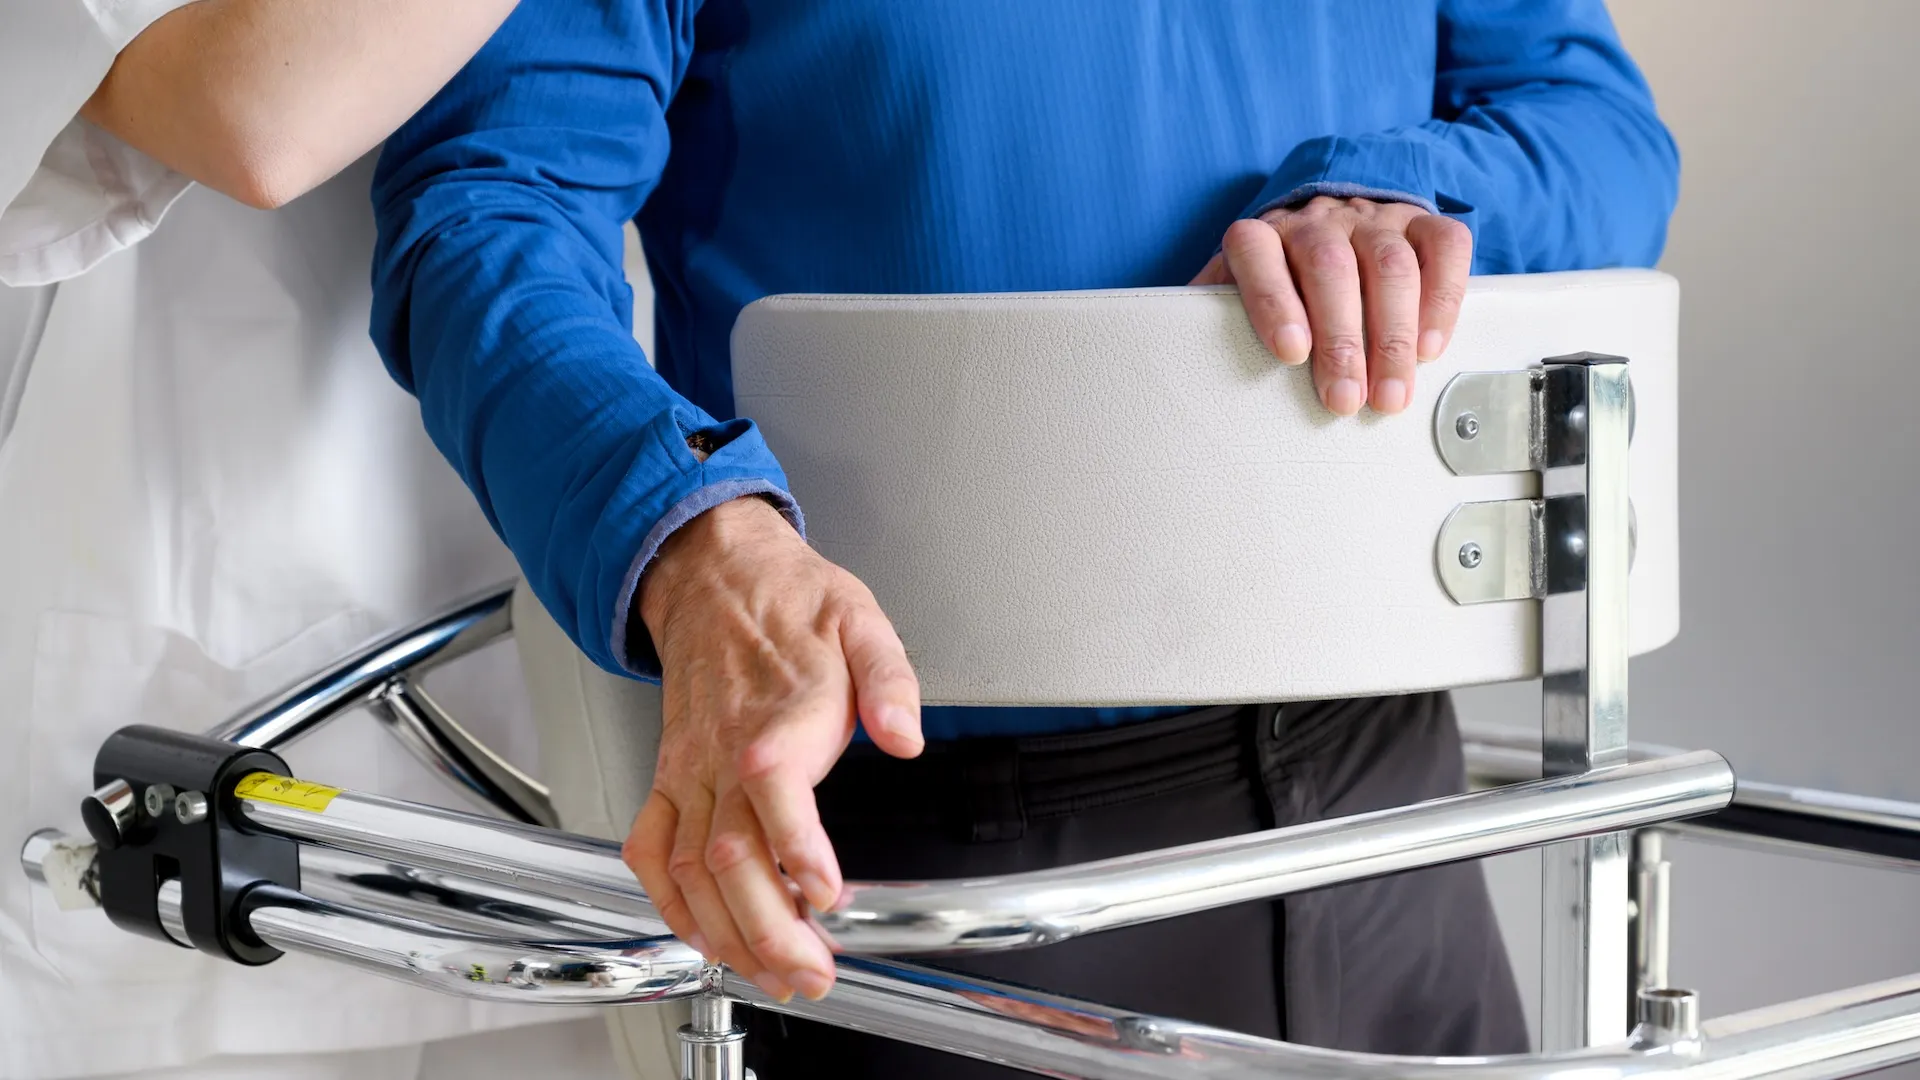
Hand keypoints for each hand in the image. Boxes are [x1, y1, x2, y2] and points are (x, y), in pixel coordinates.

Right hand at [622, 496, 922, 1000]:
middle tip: (811, 974)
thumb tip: (905, 735)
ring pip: (689, 870)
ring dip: (726, 934)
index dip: (796, 850)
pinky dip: (669, 904)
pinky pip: (651, 851)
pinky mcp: (667, 779)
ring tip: (772, 976)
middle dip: (767, 929)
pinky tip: (703, 938)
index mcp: (776, 719)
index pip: (774, 792)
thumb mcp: (862, 621)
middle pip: (728, 856)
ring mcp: (688, 773)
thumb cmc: (790, 604)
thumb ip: (890, 682)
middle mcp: (721, 756)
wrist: (714, 575)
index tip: (827, 896)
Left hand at [1191, 196, 1472, 416]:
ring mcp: (1373, 219)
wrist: (1330, 218)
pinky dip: (1442, 300)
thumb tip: (1177, 364)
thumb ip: (1209, 321)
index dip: (1272, 301)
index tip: (1290, 352)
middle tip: (1345, 401)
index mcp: (1262, 235)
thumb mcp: (1234, 294)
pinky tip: (1428, 348)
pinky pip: (1444, 248)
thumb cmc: (1278, 280)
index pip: (1257, 254)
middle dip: (1341, 339)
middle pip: (1332, 268)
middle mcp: (1317, 220)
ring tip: (1389, 395)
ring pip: (1390, 265)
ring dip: (1392, 336)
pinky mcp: (1422, 223)